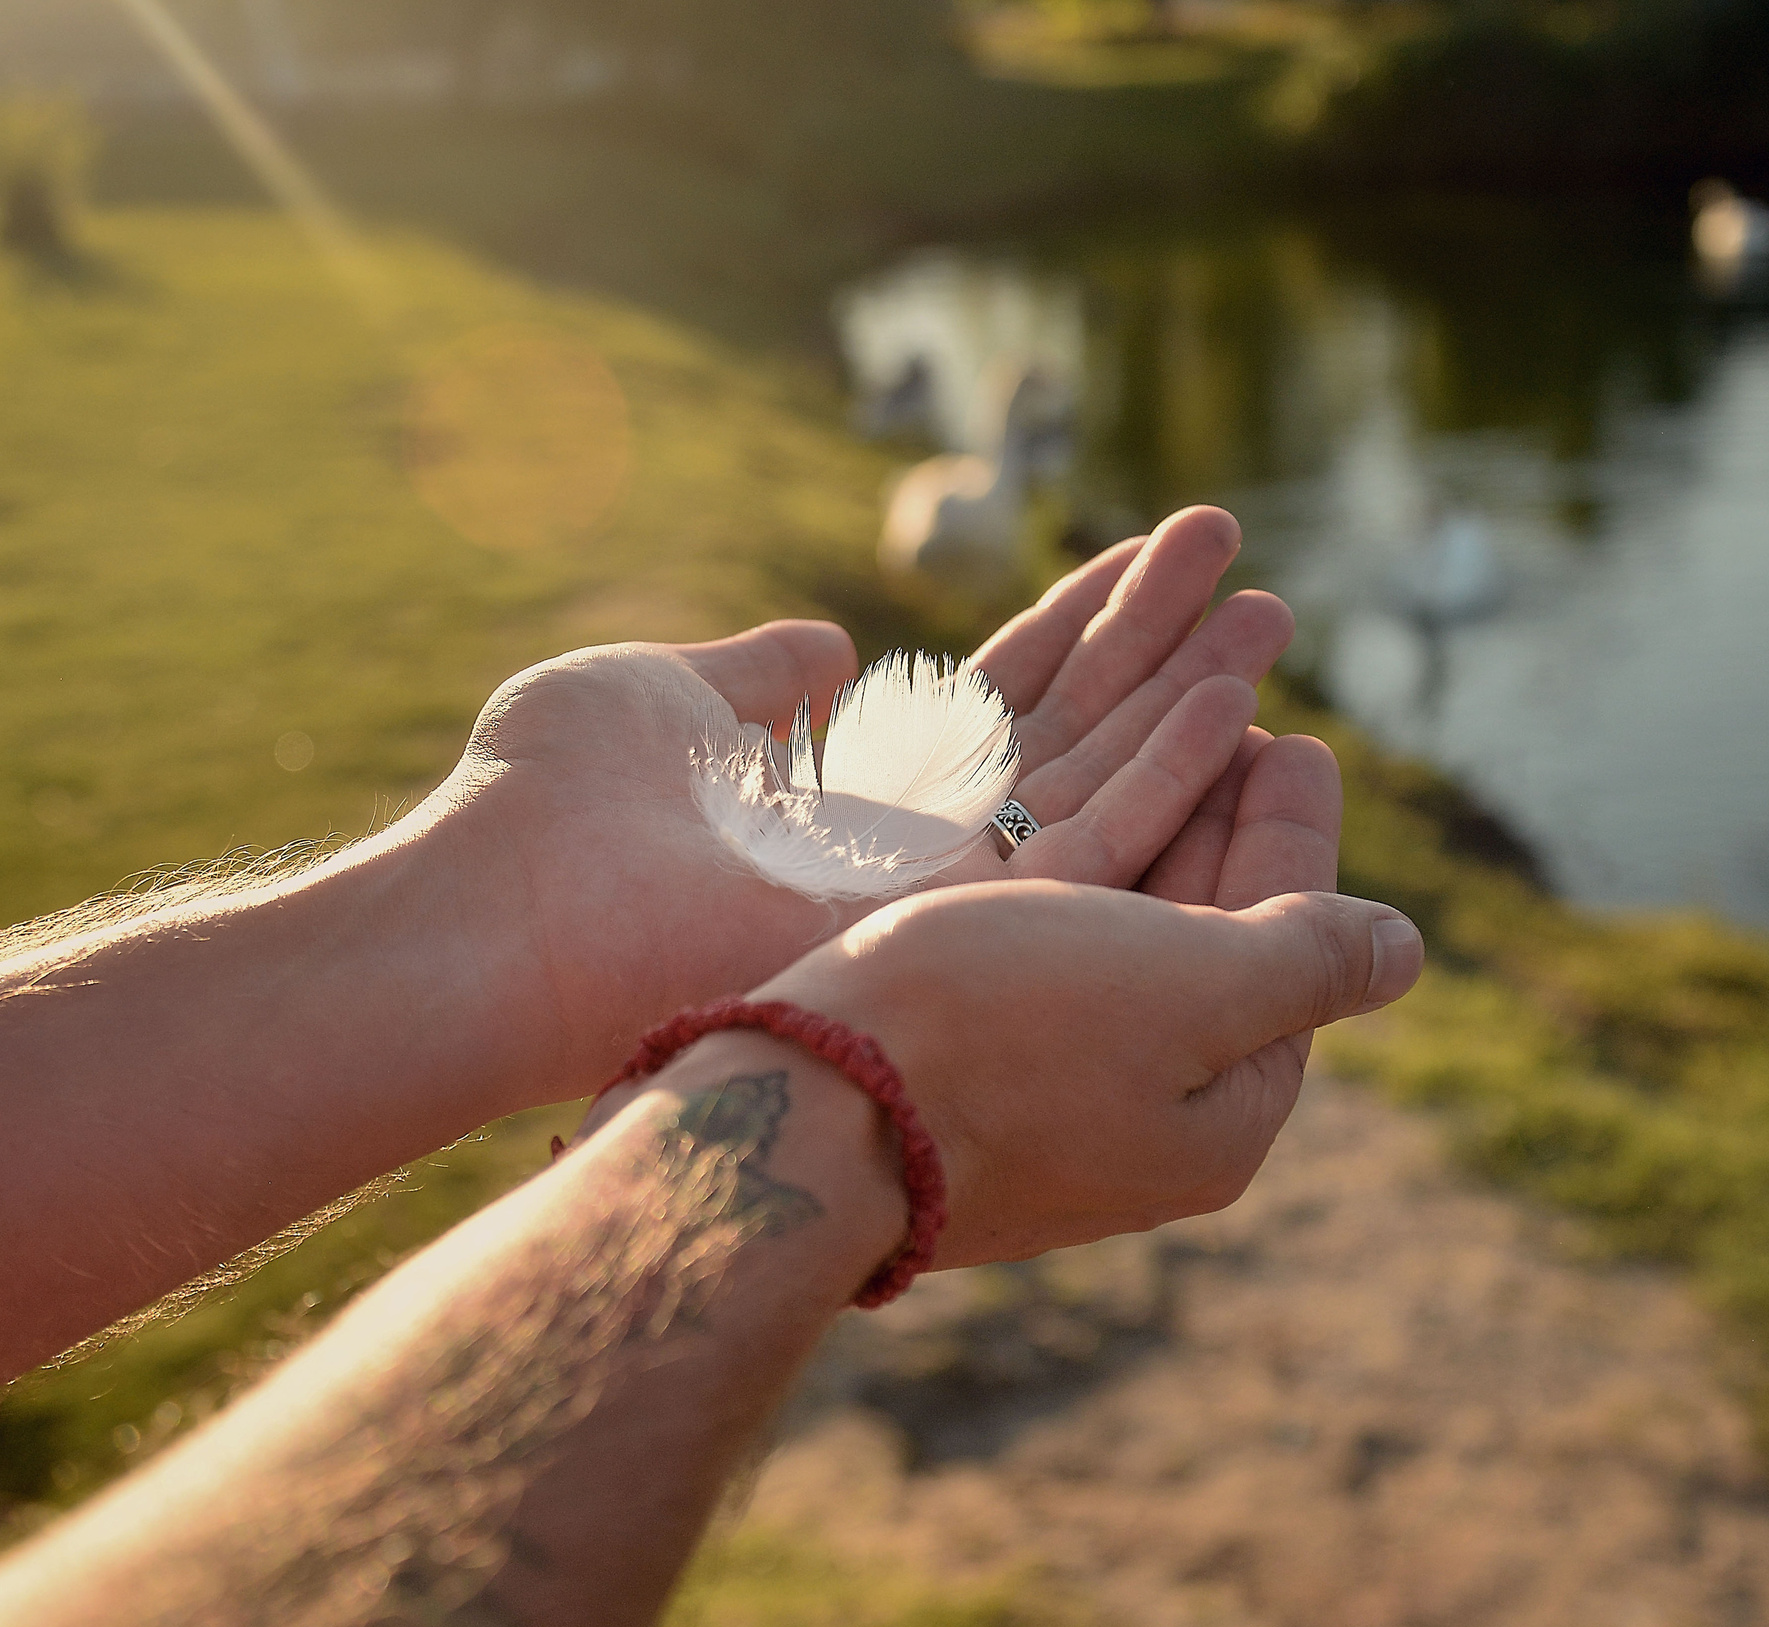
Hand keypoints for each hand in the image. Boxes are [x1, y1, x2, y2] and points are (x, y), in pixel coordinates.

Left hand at [411, 507, 1290, 1106]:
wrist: (494, 918)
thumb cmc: (546, 807)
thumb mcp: (665, 695)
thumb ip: (766, 677)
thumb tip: (839, 649)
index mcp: (854, 798)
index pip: (1000, 703)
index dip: (1081, 627)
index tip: (1153, 558)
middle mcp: (915, 853)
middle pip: (1073, 737)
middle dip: (1163, 650)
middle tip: (1252, 568)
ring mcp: (940, 899)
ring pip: (1105, 787)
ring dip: (1193, 697)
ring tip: (1274, 607)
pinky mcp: (949, 927)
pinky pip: (1092, 848)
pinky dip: (1169, 772)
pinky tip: (1237, 703)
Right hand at [748, 727, 1417, 1266]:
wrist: (797, 1111)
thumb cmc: (1003, 1036)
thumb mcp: (1194, 986)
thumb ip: (1306, 956)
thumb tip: (1406, 949)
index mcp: (1221, 1116)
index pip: (1291, 951)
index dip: (1294, 835)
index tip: (1301, 738)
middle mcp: (1141, 1112)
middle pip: (1207, 933)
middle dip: (1225, 807)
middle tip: (1238, 701)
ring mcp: (1044, 1090)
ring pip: (1119, 923)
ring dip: (1152, 810)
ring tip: (1151, 722)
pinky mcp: (958, 1057)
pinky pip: (1039, 935)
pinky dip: (1068, 856)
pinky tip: (1049, 803)